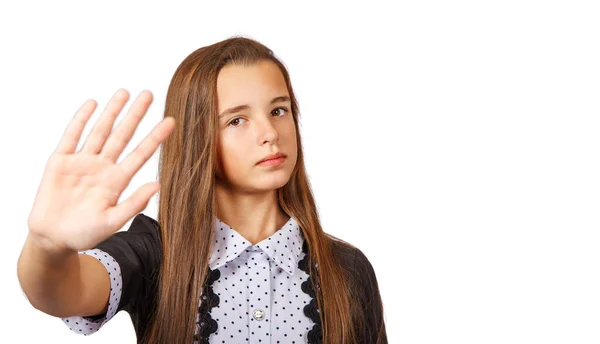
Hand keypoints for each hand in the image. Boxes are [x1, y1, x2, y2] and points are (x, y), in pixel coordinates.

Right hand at [27, 88, 174, 253]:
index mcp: (117, 181)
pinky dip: (81, 119)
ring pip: (100, 131)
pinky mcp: (61, 162)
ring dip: (112, 112)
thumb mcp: (112, 222)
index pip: (141, 154)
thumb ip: (133, 204)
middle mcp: (103, 167)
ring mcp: (82, 162)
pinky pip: (72, 136)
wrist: (53, 238)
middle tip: (149, 94)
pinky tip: (92, 104)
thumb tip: (157, 186)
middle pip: (122, 135)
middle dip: (135, 115)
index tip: (171, 121)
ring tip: (125, 92)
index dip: (155, 137)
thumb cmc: (84, 233)